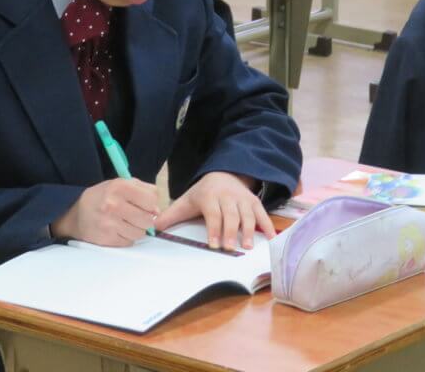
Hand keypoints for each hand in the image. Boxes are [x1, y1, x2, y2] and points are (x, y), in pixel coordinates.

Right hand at [51, 178, 159, 245]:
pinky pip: (129, 241)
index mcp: (119, 187)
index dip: (152, 204)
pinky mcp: (106, 239)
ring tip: (127, 222)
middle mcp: (114, 204)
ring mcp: (109, 223)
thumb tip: (157, 207)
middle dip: (146, 218)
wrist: (76, 214)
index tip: (147, 205)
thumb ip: (143, 189)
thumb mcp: (120, 183)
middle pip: (148, 219)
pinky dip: (127, 237)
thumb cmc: (103, 197)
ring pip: (140, 232)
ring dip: (137, 229)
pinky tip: (118, 229)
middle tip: (137, 215)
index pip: (151, 199)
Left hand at [154, 171, 273, 250]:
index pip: (213, 213)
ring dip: (250, 230)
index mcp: (209, 196)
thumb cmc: (203, 193)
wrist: (224, 174)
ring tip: (249, 246)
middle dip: (231, 232)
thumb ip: (171, 215)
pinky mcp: (254, 201)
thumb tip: (152, 227)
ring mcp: (243, 198)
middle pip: (230, 215)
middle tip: (230, 249)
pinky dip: (268, 225)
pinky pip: (262, 214)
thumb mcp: (186, 201)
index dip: (214, 229)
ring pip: (247, 215)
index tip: (214, 245)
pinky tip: (272, 238)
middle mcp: (228, 196)